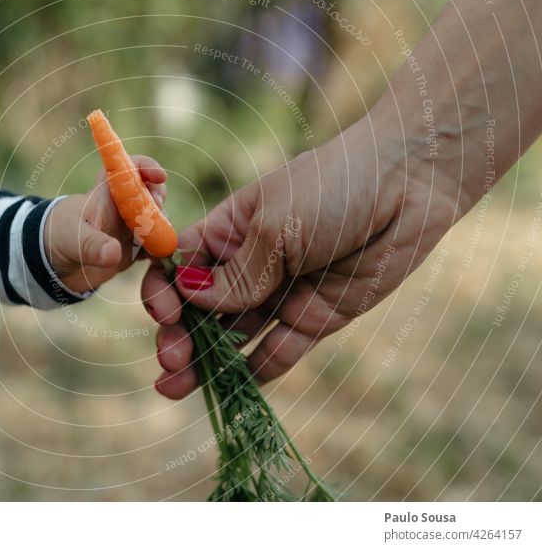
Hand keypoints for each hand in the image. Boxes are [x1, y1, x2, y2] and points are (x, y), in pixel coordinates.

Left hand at [44, 155, 166, 292]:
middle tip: (156, 216)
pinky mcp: (134, 247)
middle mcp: (122, 205)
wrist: (52, 264)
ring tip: (157, 244)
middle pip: (151, 193)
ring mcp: (130, 226)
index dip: (147, 167)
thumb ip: (92, 245)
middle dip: (159, 202)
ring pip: (157, 219)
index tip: (160, 177)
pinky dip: (162, 250)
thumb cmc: (57, 238)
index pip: (130, 167)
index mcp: (106, 192)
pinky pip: (156, 245)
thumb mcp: (72, 240)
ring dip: (163, 229)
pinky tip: (158, 260)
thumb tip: (114, 253)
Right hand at [142, 117, 463, 397]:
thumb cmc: (332, 186)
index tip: (164, 312)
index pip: (180, 264)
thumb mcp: (276, 226)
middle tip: (170, 360)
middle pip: (201, 307)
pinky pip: (279, 351)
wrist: (409, 185)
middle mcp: (249, 264)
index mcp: (229, 230)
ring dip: (205, 361)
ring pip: (233, 335)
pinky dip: (256, 370)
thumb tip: (191, 300)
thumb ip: (238, 274)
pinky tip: (233, 388)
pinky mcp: (315, 317)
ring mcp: (281, 292)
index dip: (164, 290)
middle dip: (180, 334)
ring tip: (175, 387)